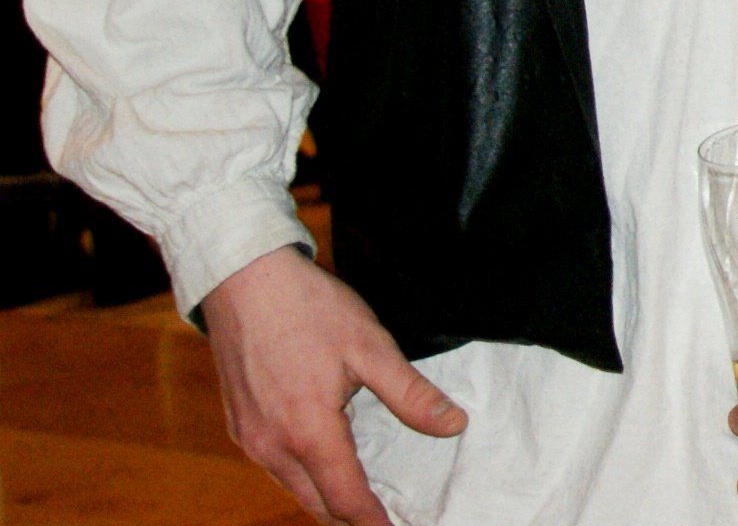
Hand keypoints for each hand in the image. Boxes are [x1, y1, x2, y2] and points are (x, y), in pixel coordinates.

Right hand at [201, 245, 467, 525]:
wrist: (243, 281)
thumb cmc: (308, 310)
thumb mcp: (371, 347)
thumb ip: (410, 393)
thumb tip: (453, 425)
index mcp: (308, 432)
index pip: (344, 498)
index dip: (372, 520)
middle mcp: (271, 447)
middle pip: (314, 502)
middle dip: (348, 517)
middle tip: (383, 517)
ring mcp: (249, 439)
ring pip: (292, 486)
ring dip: (324, 497)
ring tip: (360, 497)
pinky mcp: (239, 425)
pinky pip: (274, 467)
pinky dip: (302, 476)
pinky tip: (324, 462)